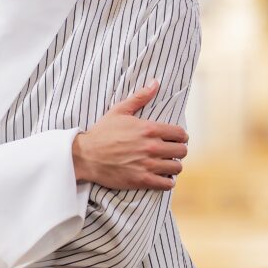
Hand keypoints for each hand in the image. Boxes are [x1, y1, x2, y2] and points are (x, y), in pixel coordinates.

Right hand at [72, 80, 187, 190]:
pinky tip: (160, 177)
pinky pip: (167, 184)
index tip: (175, 139)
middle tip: (169, 152)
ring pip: (177, 168)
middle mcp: (152, 147)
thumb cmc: (102, 133)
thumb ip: (140, 97)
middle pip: (182, 151)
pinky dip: (167, 181)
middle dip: (177, 150)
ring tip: (164, 164)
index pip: (181, 134)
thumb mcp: (119, 111)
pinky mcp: (142, 180)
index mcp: (149, 129)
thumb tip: (155, 83)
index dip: (180, 136)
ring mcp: (148, 165)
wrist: (85, 155)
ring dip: (173, 166)